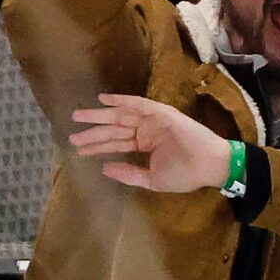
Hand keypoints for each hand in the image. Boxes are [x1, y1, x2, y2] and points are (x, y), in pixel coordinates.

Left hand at [71, 93, 232, 193]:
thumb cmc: (185, 174)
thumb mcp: (151, 179)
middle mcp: (145, 130)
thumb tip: (104, 168)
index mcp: (145, 144)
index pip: (116, 144)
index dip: (97, 146)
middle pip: (113, 129)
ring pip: (120, 116)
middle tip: (71, 135)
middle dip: (92, 131)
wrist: (209, 166)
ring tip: (78, 117)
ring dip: (99, 115)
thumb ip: (128, 173)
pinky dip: (121, 101)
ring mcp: (152, 120)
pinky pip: (137, 104)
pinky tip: (103, 100)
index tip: (78, 149)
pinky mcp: (161, 113)